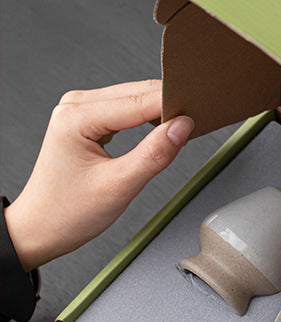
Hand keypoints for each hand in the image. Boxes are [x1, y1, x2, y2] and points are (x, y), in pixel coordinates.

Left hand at [4, 80, 193, 270]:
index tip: (198, 118)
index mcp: (76, 117)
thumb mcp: (118, 187)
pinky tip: (158, 132)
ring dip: (158, 112)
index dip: (173, 107)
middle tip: (193, 127)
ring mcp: (80, 111)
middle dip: (168, 107)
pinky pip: (125, 109)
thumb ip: (154, 155)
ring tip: (177, 132)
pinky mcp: (87, 120)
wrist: (40, 228)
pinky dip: (146, 119)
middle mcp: (75, 106)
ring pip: (134, 98)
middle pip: (138, 93)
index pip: (139, 101)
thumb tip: (181, 128)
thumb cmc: (65, 213)